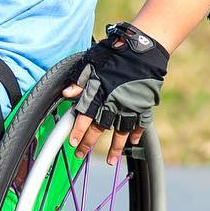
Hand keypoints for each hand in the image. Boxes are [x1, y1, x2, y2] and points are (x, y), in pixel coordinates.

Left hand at [60, 23, 169, 165]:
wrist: (142, 49)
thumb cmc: (115, 53)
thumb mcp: (92, 63)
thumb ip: (79, 80)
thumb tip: (66, 94)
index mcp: (98, 94)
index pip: (84, 118)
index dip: (77, 132)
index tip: (72, 144)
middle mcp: (113, 104)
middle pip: (98, 129)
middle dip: (88, 144)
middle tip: (81, 155)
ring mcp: (130, 106)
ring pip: (120, 133)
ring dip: (114, 148)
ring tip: (110, 161)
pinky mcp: (144, 104)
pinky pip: (140, 124)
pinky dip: (136, 134)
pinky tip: (133, 142)